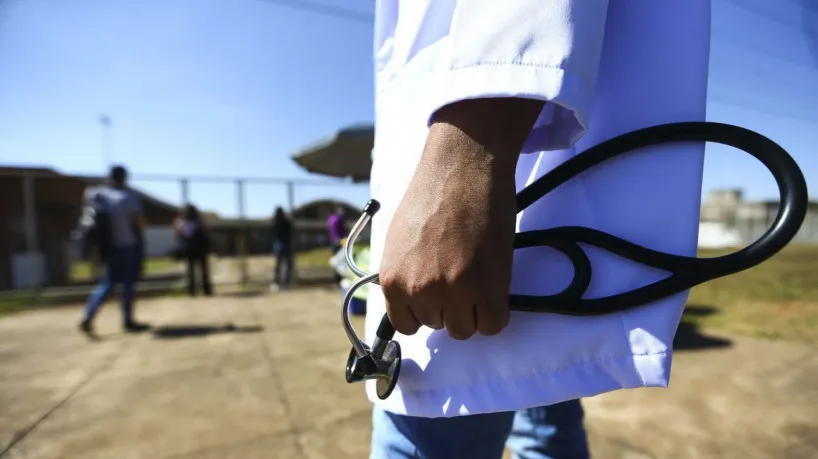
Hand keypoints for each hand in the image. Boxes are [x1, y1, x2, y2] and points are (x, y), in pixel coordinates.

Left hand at [379, 98, 543, 339]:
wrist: (463, 166)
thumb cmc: (432, 194)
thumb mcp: (399, 240)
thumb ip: (404, 273)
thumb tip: (411, 298)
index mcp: (392, 280)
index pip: (407, 325)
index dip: (425, 310)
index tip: (437, 295)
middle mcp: (419, 291)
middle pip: (439, 325)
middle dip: (450, 305)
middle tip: (461, 274)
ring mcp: (453, 291)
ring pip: (465, 328)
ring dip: (473, 308)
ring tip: (478, 275)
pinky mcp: (487, 287)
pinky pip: (493, 324)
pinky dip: (495, 311)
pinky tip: (494, 286)